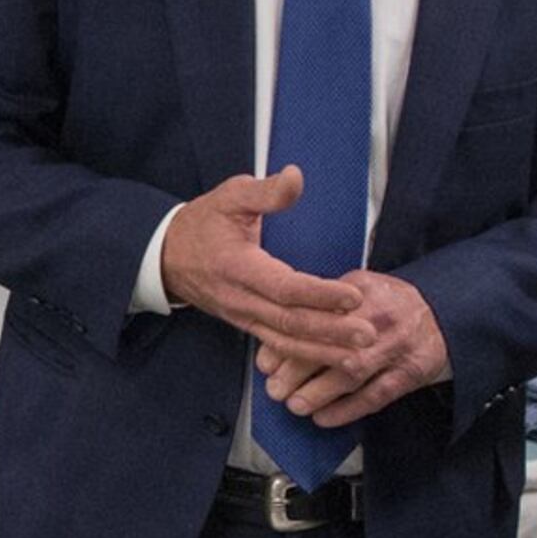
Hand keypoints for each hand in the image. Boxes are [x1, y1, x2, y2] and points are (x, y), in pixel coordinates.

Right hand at [160, 170, 357, 365]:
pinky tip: (334, 360)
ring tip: (359, 358)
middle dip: (330, 331)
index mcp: (238, 267)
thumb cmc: (203, 224)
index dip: (319, 294)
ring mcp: (243, 317)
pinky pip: (279, 345)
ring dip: (324, 352)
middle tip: (369, 334)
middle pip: (289, 322)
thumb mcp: (229, 197)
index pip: (283, 287)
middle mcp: (241, 299)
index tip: (353, 296)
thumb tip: (297, 177)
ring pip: (285, 341)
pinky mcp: (248, 325)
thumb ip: (264, 192)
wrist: (167, 257)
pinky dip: (308, 356)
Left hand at [252, 270, 450, 427]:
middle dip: (297, 371)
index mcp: (358, 291)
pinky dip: (347, 410)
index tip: (265, 363)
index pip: (315, 317)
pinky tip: (324, 418)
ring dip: (318, 393)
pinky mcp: (411, 372)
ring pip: (352, 371)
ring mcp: (396, 346)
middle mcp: (377, 317)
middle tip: (275, 389)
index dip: (286, 342)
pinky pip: (376, 395)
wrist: (446, 313)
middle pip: (331, 345)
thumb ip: (320, 309)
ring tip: (295, 406)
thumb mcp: (357, 291)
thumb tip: (274, 340)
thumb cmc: (389, 305)